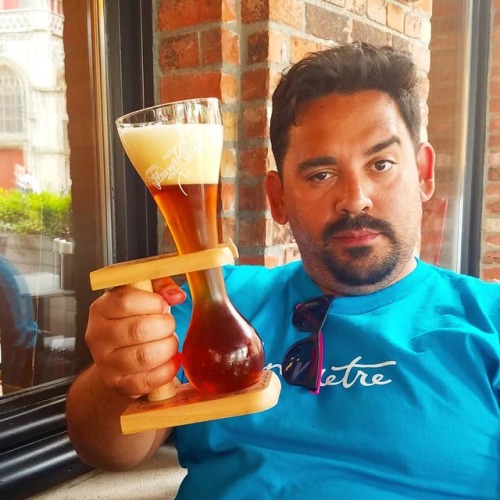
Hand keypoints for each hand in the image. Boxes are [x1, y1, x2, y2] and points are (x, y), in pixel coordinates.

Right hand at [85, 277, 185, 397]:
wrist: (118, 357)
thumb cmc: (134, 320)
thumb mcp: (144, 295)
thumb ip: (162, 287)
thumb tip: (176, 295)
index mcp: (101, 309)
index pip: (125, 301)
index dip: (152, 302)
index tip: (163, 305)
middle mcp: (98, 335)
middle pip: (137, 329)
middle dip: (165, 326)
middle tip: (169, 325)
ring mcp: (105, 363)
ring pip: (144, 356)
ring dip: (167, 347)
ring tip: (169, 341)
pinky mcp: (119, 384)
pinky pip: (148, 380)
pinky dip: (167, 370)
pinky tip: (171, 360)